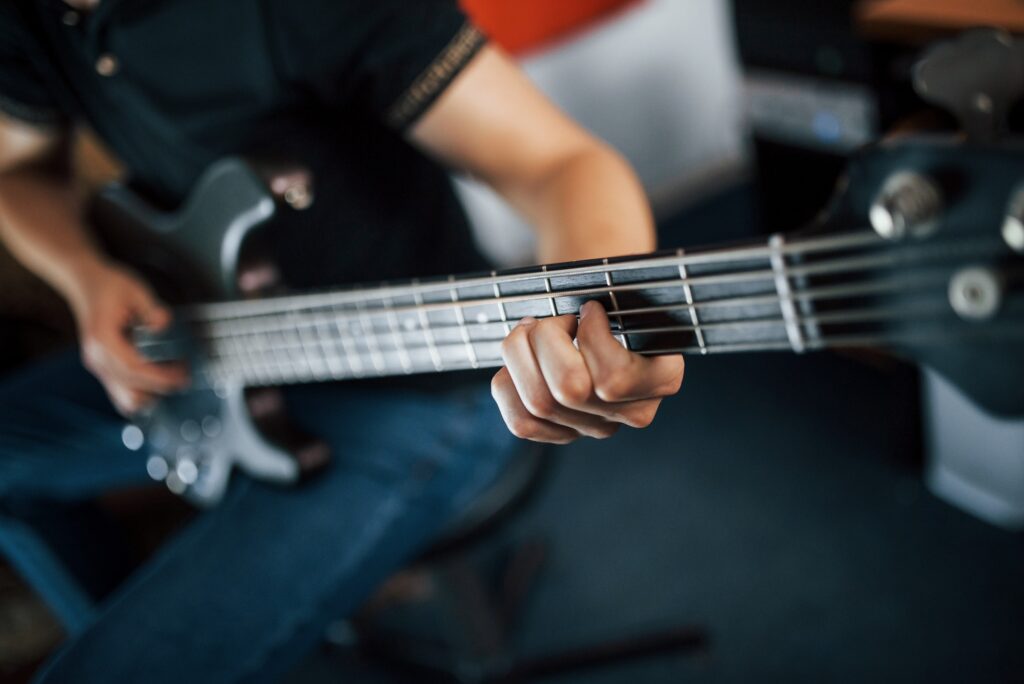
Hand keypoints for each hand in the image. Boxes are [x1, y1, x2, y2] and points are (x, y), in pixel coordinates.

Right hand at [69, 263, 188, 414]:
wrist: (86, 283)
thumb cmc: (109, 286)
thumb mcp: (135, 290)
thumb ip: (151, 309)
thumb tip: (162, 325)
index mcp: (103, 340)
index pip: (133, 369)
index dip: (160, 377)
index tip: (182, 375)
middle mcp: (97, 358)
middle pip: (130, 390)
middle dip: (160, 388)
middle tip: (184, 376)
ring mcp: (98, 366)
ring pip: (125, 399)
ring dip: (151, 394)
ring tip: (173, 377)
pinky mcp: (104, 368)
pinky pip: (122, 391)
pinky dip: (142, 391)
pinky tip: (159, 377)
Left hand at [491, 300, 683, 443]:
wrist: (604, 316)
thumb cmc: (614, 298)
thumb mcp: (625, 290)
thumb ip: (617, 297)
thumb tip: (584, 310)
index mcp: (663, 377)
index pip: (613, 378)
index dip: (590, 336)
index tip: (589, 310)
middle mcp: (633, 411)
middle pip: (570, 389)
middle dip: (548, 339)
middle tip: (554, 318)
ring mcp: (598, 427)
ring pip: (540, 404)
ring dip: (521, 356)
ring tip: (530, 332)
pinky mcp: (564, 434)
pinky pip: (522, 424)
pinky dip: (508, 386)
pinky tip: (518, 365)